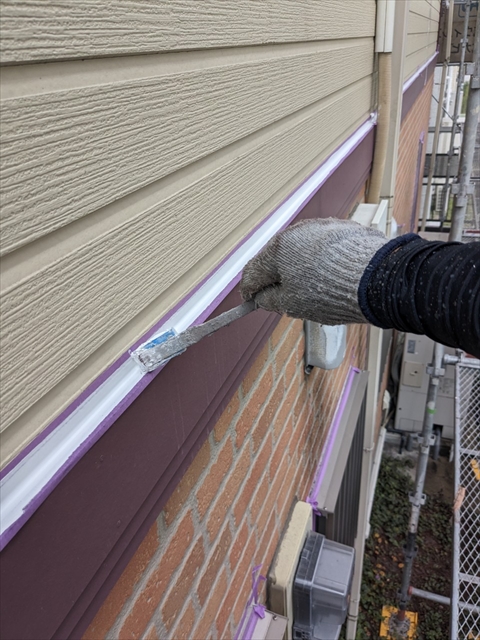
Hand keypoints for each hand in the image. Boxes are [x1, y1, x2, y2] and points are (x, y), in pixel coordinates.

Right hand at [240, 218, 387, 324]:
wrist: (377, 278)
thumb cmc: (331, 292)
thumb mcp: (292, 305)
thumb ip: (270, 300)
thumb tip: (262, 297)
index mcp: (278, 250)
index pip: (254, 271)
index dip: (250, 290)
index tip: (251, 300)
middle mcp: (296, 232)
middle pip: (276, 258)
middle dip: (275, 277)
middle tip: (279, 297)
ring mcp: (320, 228)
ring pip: (300, 250)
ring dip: (298, 268)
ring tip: (310, 289)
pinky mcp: (342, 229)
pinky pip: (322, 246)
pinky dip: (320, 261)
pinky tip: (329, 276)